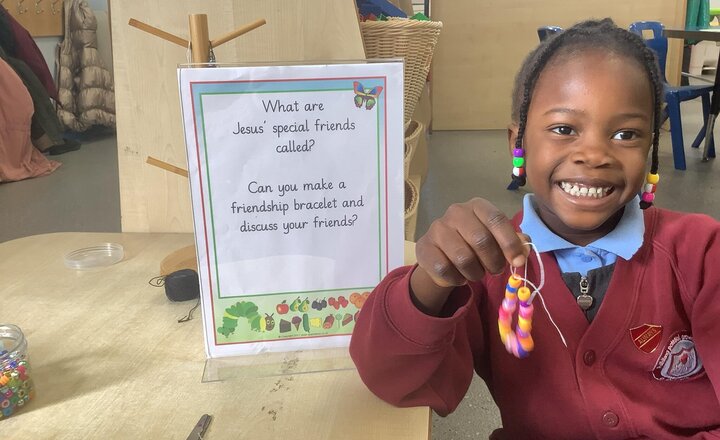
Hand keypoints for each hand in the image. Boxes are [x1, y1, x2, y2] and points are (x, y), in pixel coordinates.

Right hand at [410, 198, 528, 314]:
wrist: (440, 254)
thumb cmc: (473, 243)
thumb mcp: (496, 239)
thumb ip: (513, 241)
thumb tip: (525, 250)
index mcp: (477, 206)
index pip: (496, 219)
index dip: (509, 242)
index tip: (518, 261)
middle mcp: (456, 212)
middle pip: (481, 240)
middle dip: (494, 262)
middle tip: (496, 270)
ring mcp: (437, 229)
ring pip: (464, 259)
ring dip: (476, 273)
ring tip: (477, 273)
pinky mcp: (425, 247)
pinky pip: (446, 270)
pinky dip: (457, 279)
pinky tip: (459, 276)